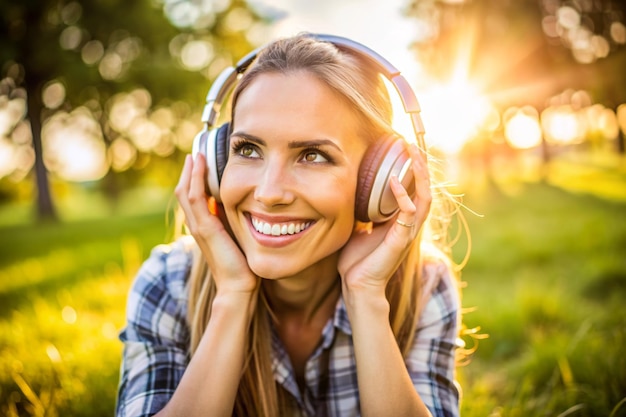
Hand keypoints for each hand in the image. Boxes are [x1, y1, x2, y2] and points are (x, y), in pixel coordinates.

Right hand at [175, 154, 258, 294]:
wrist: (238, 286)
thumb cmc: (241, 264)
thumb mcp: (236, 236)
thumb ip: (232, 221)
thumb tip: (241, 203)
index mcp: (203, 226)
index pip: (192, 197)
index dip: (194, 179)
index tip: (200, 161)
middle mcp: (196, 225)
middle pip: (184, 192)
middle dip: (189, 171)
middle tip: (195, 153)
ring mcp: (198, 227)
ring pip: (186, 192)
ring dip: (190, 172)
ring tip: (195, 155)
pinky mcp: (205, 229)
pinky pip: (195, 198)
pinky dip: (195, 180)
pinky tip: (199, 166)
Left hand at [338, 144, 431, 294]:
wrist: (357, 285)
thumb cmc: (358, 260)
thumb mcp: (359, 228)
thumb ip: (363, 213)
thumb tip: (353, 194)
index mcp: (401, 221)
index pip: (414, 190)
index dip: (413, 170)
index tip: (405, 149)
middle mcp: (409, 225)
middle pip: (425, 189)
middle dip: (421, 166)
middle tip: (413, 144)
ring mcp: (408, 233)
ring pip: (424, 198)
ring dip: (420, 175)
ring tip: (413, 154)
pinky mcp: (401, 240)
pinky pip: (409, 214)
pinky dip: (403, 196)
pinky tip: (394, 181)